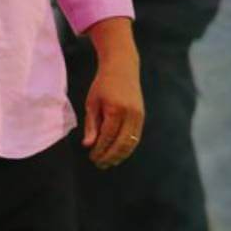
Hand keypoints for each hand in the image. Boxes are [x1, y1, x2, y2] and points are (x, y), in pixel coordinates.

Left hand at [81, 55, 144, 169]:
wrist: (122, 67)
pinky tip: (118, 152)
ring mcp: (139, 115)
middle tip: (99, 163)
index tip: (91, 157)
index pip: (107, 137)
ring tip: (108, 162)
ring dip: (120, 155)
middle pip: (121, 143)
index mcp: (116, 110)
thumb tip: (88, 145)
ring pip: (131, 143)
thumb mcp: (92, 102)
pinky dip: (128, 147)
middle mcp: (130, 114)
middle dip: (110, 156)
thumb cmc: (103, 83)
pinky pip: (136, 136)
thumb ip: (91, 125)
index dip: (99, 150)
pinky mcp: (142, 115)